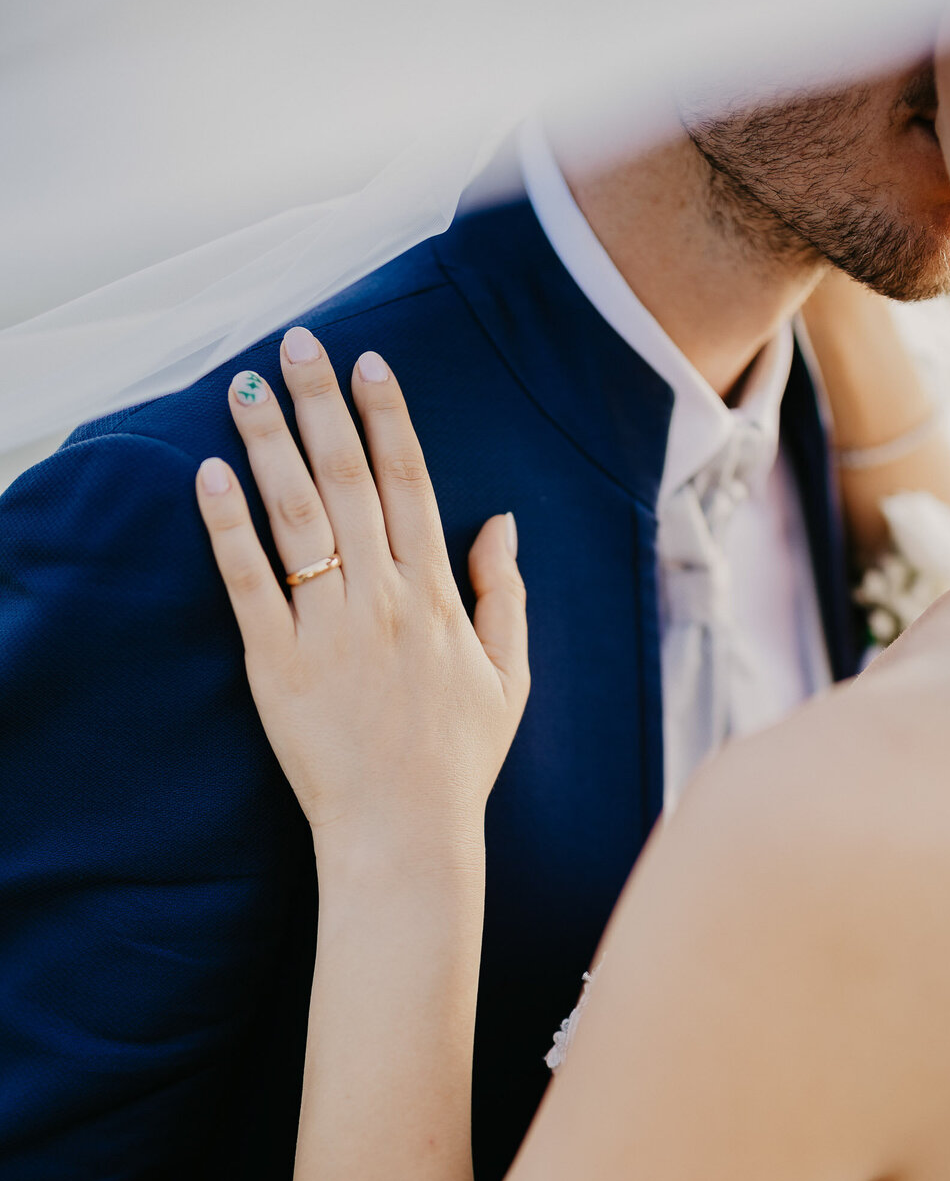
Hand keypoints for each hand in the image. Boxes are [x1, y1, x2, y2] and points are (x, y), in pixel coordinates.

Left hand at [196, 330, 528, 861]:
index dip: (387, 418)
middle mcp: (384, 601)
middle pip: (348, 482)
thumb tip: (502, 523)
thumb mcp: (509, 678)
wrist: (405, 835)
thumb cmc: (458, 762)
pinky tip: (209, 476)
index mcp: (437, 597)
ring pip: (296, 519)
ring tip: (244, 387)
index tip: (368, 363)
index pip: (410, 484)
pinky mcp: (277, 666)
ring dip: (270, 445)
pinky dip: (228, 528)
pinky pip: (249, 584)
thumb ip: (504, 595)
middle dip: (323, 405)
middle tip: (296, 344)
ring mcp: (328, 631)